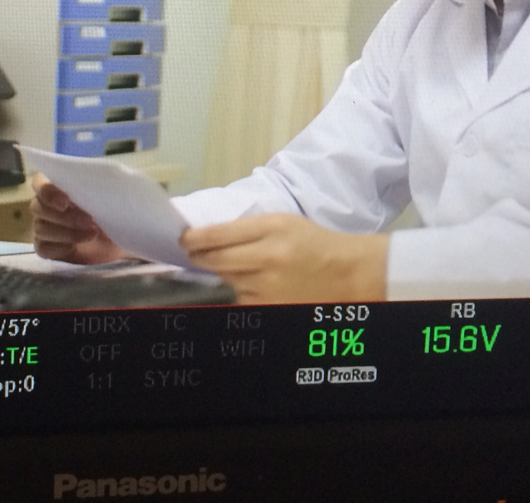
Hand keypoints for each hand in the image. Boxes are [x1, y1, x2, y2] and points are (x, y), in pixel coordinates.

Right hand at [29, 173, 126, 263]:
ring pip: (41, 228)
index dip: (47, 191)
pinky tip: (75, 246)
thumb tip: (97, 187)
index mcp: (55, 186)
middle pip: (38, 207)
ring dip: (67, 232)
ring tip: (91, 234)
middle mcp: (43, 205)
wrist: (113, 241)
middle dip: (66, 216)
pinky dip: (60, 247)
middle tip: (89, 220)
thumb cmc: (107, 213)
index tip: (66, 202)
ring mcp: (41, 227)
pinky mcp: (44, 248)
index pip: (39, 182)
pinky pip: (43, 247)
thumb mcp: (105, 199)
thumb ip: (95, 190)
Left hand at [180, 214, 388, 303]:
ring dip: (221, 275)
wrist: (346, 272)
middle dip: (199, 257)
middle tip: (192, 254)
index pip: (219, 235)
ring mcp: (269, 286)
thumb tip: (207, 237)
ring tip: (230, 267)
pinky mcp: (270, 307)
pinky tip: (246, 284)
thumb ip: (246, 229)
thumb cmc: (311, 243)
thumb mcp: (281, 222)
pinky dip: (237, 292)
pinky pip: (239, 299)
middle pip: (216, 260)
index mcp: (272, 229)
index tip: (184, 239)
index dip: (195, 238)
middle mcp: (268, 258)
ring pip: (226, 281)